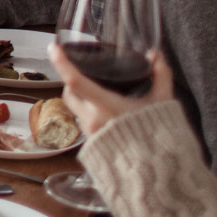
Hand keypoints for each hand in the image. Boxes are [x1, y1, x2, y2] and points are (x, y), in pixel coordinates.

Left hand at [47, 42, 173, 136]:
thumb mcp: (162, 101)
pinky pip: (83, 121)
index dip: (62, 63)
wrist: (157, 170)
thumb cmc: (159, 135)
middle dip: (73, 80)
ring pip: (75, 108)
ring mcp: (89, 133)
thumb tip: (155, 54)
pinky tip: (105, 110)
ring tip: (98, 89)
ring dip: (81, 97)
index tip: (53, 47)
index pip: (75, 81)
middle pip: (69, 92)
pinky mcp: (92, 143)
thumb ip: (160, 75)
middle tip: (85, 71)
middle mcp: (92, 119)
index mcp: (106, 106)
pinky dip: (89, 112)